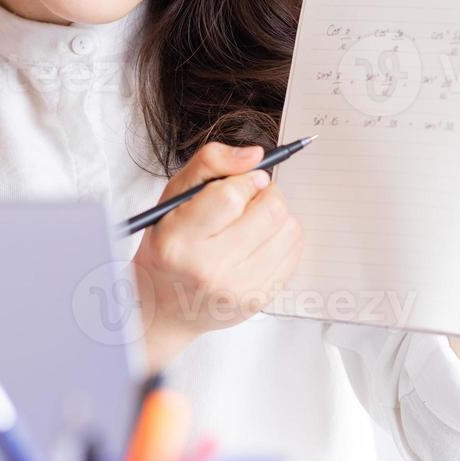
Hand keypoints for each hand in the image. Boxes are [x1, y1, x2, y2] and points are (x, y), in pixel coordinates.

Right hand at [131, 142, 303, 371]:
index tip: (243, 180)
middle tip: (250, 198)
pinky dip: (282, 238)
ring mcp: (238, 289)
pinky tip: (259, 242)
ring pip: (289, 229)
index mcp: (180, 240)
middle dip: (265, 194)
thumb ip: (209, 163)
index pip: (231, 196)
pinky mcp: (259, 300)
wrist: (165, 305)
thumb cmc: (169, 246)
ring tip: (252, 222)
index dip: (245, 180)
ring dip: (276, 216)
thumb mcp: (173, 197)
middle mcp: (209, 269)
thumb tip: (255, 155)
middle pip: (270, 211)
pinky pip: (294, 252)